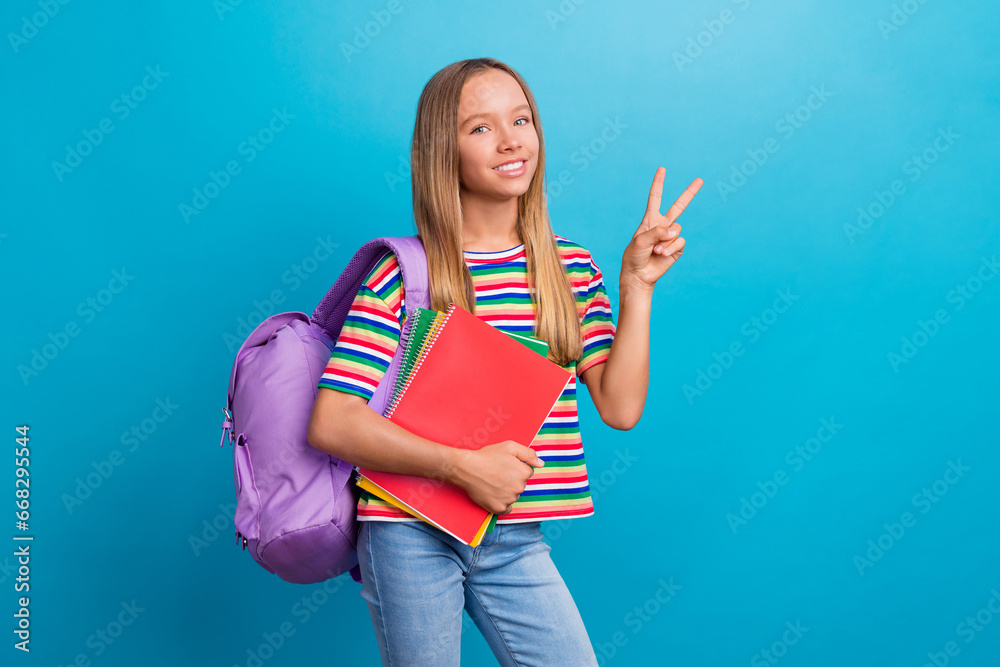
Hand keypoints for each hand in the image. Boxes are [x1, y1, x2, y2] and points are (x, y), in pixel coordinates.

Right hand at [450, 441, 543, 514]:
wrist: (466, 468)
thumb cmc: (487, 456)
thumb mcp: (509, 447)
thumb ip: (529, 454)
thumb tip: (541, 464)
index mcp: (524, 473)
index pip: (527, 472)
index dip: (516, 467)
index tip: (505, 465)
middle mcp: (519, 488)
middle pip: (521, 484)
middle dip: (512, 479)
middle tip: (497, 473)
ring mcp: (509, 499)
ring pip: (513, 496)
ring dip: (507, 491)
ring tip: (493, 482)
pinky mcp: (499, 508)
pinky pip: (506, 508)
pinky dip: (502, 503)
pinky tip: (494, 494)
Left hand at [621, 168, 701, 293]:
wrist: (638, 275)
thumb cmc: (634, 256)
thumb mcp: (640, 240)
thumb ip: (657, 231)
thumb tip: (675, 231)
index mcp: (650, 219)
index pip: (655, 198)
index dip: (658, 183)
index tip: (662, 169)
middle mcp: (663, 225)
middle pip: (679, 206)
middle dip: (690, 193)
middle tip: (700, 180)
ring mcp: (671, 236)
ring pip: (677, 230)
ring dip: (666, 241)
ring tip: (655, 250)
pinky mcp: (677, 248)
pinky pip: (680, 241)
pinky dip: (671, 248)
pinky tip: (662, 254)